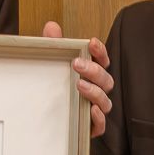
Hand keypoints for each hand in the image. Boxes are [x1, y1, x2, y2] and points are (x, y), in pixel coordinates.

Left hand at [42, 21, 112, 136]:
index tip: (91, 42)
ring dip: (95, 92)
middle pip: (106, 79)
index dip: (99, 51)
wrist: (48, 120)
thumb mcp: (53, 64)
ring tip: (80, 85)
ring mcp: (96, 109)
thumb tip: (51, 27)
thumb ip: (54, 46)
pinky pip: (101, 124)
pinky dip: (99, 118)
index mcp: (92, 75)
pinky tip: (90, 109)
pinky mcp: (91, 127)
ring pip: (105, 101)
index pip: (102, 61)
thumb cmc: (57, 88)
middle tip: (77, 64)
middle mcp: (98, 91)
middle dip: (94, 70)